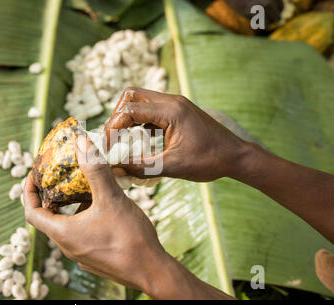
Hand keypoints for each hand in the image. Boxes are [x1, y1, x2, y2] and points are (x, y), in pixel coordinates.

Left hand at [24, 135, 166, 291]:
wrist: (153, 271)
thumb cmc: (130, 238)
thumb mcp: (111, 198)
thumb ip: (95, 170)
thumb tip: (81, 143)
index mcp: (63, 233)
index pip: (31, 211)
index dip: (29, 190)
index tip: (35, 174)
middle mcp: (68, 247)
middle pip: (49, 218)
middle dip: (53, 195)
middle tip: (61, 176)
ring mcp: (82, 255)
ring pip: (68, 226)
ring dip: (72, 206)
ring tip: (86, 188)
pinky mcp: (96, 258)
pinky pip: (83, 234)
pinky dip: (86, 217)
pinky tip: (104, 207)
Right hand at [104, 87, 247, 181]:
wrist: (236, 156)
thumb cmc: (209, 161)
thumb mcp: (172, 167)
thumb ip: (141, 167)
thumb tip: (116, 169)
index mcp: (171, 111)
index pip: (129, 110)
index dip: (112, 127)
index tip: (107, 145)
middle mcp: (172, 101)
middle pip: (131, 95)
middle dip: (117, 115)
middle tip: (113, 137)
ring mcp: (176, 104)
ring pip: (141, 100)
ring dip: (129, 117)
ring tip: (124, 139)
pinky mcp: (179, 110)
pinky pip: (152, 109)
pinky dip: (141, 121)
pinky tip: (142, 140)